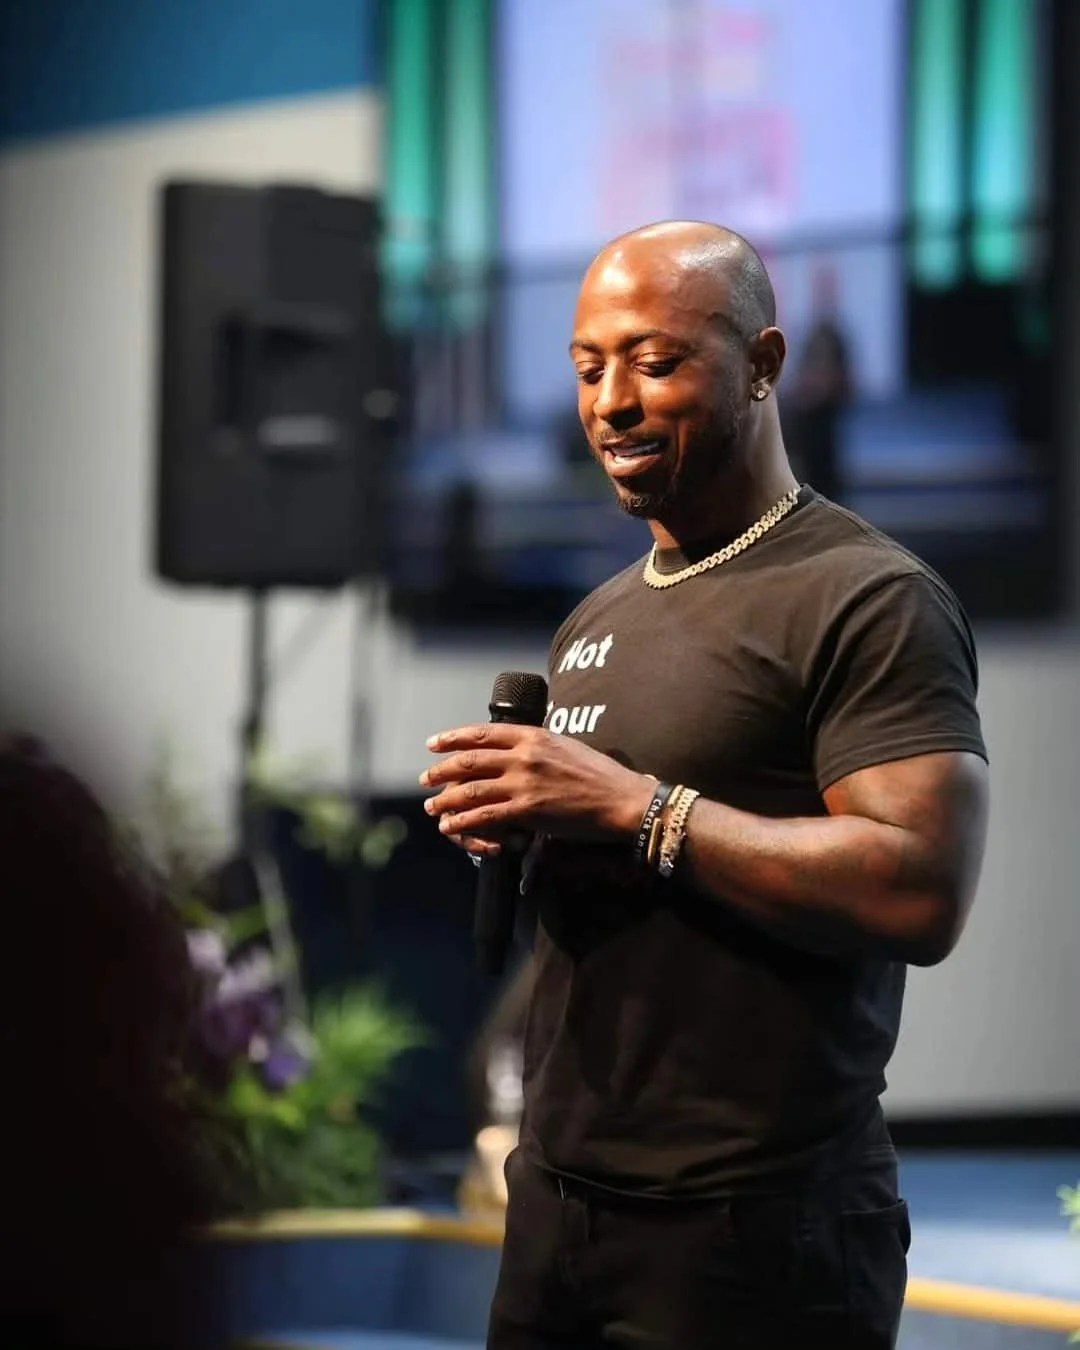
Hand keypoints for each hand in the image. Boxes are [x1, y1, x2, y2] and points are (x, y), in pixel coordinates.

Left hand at [420, 723, 654, 852]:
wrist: (621, 799)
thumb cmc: (600, 774)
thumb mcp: (566, 745)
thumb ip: (538, 744)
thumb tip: (518, 745)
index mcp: (533, 735)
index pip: (483, 733)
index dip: (453, 738)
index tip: (434, 743)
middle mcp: (524, 755)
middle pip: (470, 759)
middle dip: (442, 769)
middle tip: (426, 777)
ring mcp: (524, 783)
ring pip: (471, 789)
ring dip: (446, 798)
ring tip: (432, 805)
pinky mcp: (528, 810)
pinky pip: (485, 814)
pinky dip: (463, 820)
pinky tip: (450, 825)